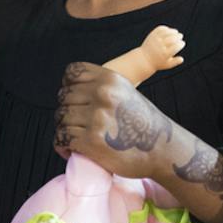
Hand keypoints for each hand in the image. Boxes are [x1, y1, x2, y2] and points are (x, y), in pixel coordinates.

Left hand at [54, 62, 185, 182]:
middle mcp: (103, 94)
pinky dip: (62, 145)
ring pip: (60, 118)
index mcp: (110, 79)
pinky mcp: (92, 141)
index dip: (68, 86)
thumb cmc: (143, 124)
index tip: (73, 99)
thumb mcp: (126, 93)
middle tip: (75, 125)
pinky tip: (70, 149)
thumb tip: (74, 92)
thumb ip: (103, 88)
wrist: (161, 149)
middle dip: (66, 112)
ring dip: (63, 130)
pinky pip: (61, 138)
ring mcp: (97, 117)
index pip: (72, 73)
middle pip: (64, 97)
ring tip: (73, 139)